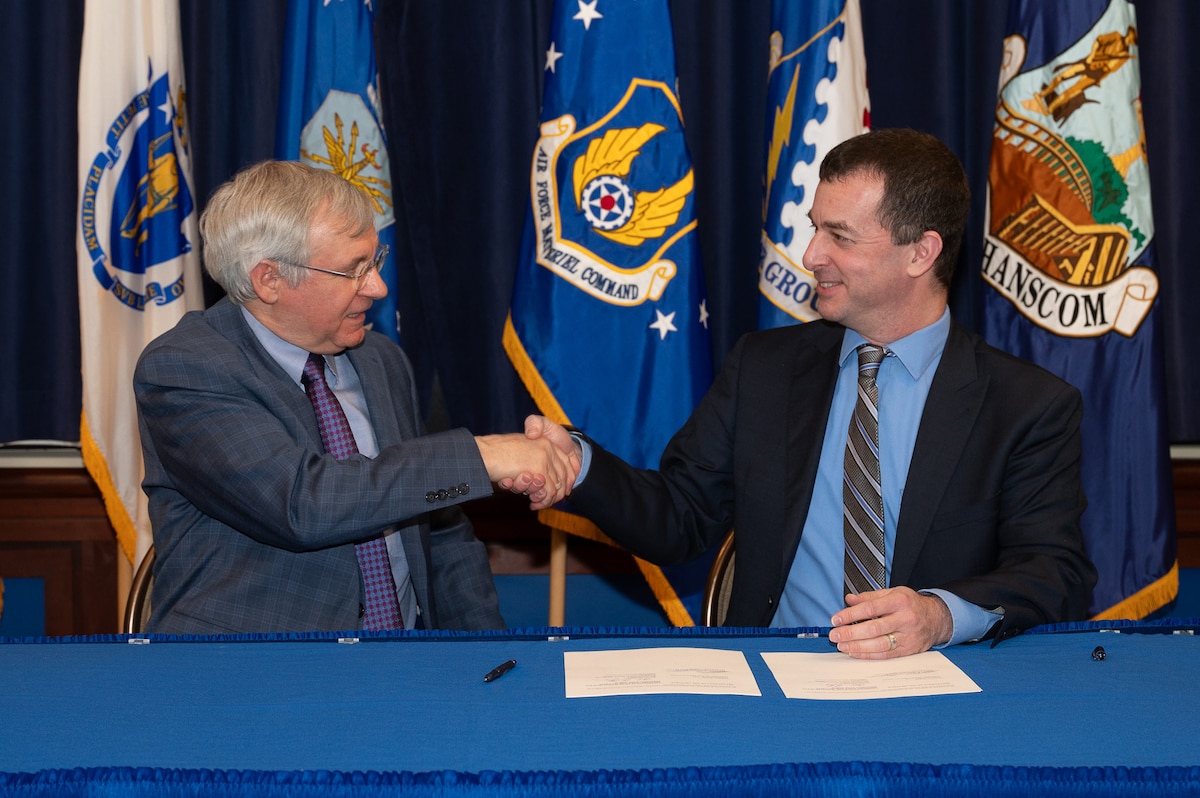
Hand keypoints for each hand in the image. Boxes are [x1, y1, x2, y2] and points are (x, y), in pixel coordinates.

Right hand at [477, 419, 579, 509]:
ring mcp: (544, 457)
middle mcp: (547, 447)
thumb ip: (533, 461)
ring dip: (546, 499)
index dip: (564, 480)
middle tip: (542, 502)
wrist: (484, 453)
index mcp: (544, 440)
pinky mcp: (539, 468)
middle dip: (555, 493)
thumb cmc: (495, 455)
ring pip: (556, 485)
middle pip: (563, 476)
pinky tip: (532, 504)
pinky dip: (542, 501)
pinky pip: (548, 491)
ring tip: (535, 503)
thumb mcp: (520, 453)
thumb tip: (542, 479)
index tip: (557, 492)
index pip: (565, 462)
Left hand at [827, 587, 952, 658]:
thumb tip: (849, 600)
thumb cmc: (910, 604)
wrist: (937, 618)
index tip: (836, 619)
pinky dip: (868, 655)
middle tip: (834, 635)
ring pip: (879, 645)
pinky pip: (886, 655)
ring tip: (842, 646)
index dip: (851, 615)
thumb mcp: (892, 593)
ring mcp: (908, 636)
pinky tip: (855, 653)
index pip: (870, 609)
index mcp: (899, 601)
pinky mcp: (909, 650)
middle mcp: (905, 619)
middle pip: (874, 628)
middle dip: (851, 633)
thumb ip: (870, 597)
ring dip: (857, 647)